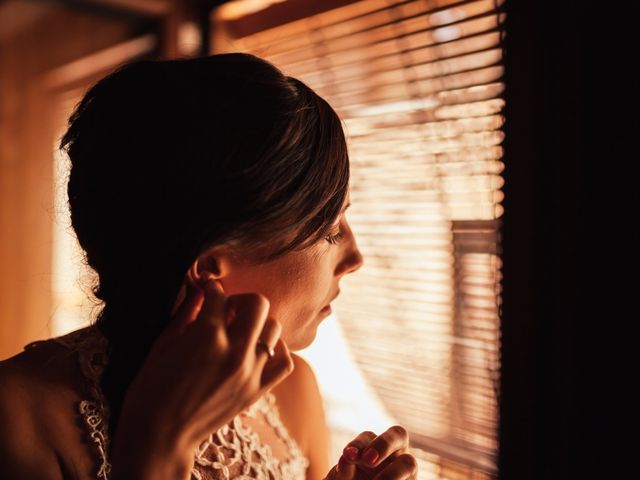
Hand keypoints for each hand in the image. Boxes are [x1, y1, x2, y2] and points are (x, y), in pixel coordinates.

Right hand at [111, 272, 293, 478]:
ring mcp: (250, 372)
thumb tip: (200, 287)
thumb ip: (187, 311)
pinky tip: (261, 348)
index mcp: (207, 334)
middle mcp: (235, 350)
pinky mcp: (257, 391)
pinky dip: (278, 350)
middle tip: (226, 311)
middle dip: (240, 300)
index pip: (220, 294)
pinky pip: (285, 362)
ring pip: (274, 328)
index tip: (208, 292)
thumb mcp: (164, 342)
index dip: (211, 289)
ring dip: (257, 324)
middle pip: (257, 303)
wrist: (160, 434)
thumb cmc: (153, 387)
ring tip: (240, 331)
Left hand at [325, 426, 417, 479]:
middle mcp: (393, 456)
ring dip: (392, 473)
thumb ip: (343, 470)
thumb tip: (345, 459)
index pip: (368, 437)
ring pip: (409, 462)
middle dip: (383, 443)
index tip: (348, 455)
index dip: (358, 444)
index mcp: (373, 448)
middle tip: (368, 460)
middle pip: (399, 434)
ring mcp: (406, 472)